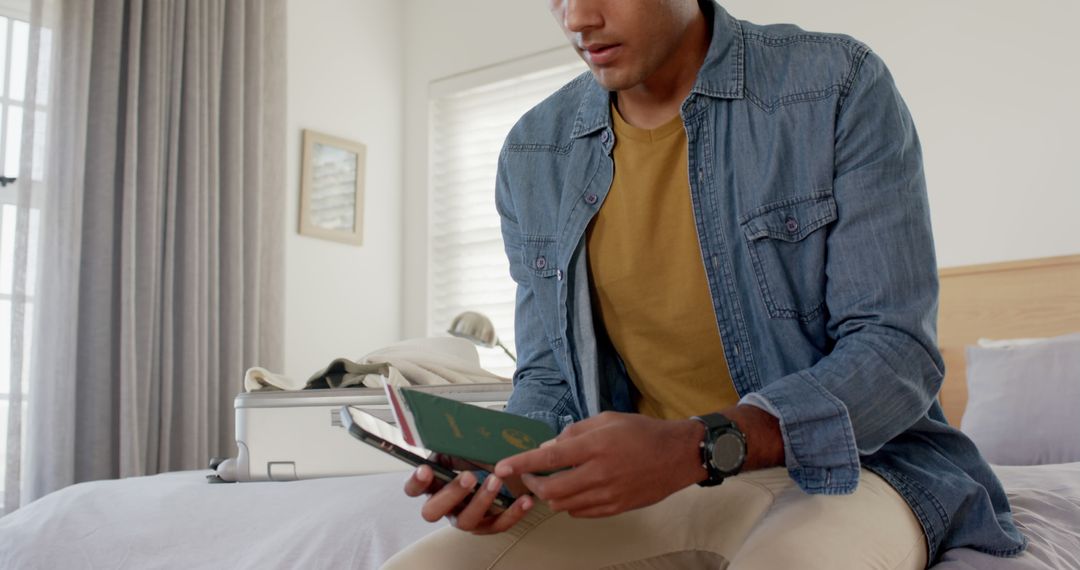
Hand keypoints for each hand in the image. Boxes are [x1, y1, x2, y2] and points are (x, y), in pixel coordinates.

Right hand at [402, 454, 534, 534]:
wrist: (507, 467)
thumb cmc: (478, 456)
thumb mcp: (463, 446)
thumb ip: (452, 442)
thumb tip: (444, 428)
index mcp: (434, 485)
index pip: (413, 489)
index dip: (416, 482)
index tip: (426, 469)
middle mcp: (445, 506)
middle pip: (433, 512)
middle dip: (450, 494)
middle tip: (469, 477)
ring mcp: (465, 518)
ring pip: (465, 521)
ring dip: (481, 501)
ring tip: (496, 480)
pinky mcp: (488, 525)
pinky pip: (498, 525)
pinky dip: (512, 513)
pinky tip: (524, 500)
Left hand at [492, 412, 705, 517]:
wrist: (677, 456)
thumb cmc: (642, 432)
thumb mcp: (606, 420)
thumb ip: (574, 432)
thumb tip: (548, 448)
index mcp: (595, 446)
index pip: (548, 459)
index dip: (520, 464)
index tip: (500, 467)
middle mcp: (599, 473)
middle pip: (551, 490)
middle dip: (532, 484)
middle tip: (529, 475)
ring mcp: (608, 494)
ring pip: (563, 505)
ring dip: (550, 495)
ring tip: (552, 481)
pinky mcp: (616, 508)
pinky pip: (581, 513)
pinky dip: (569, 504)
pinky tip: (574, 490)